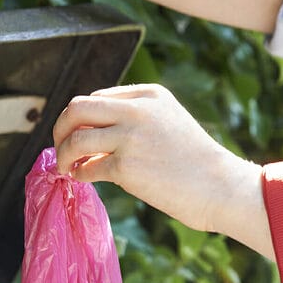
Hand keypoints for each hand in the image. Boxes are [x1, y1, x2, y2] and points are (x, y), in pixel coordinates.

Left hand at [53, 84, 255, 232]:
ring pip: (75, 138)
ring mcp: (130, 137)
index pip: (97, 97)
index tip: (77, 134)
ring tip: (67, 166)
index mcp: (149, 95)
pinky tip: (83, 178)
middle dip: (61, 128)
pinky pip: (86, 167)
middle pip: (77, 108)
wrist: (221, 187)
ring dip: (64, 154)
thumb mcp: (168, 120)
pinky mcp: (125, 166)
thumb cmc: (195, 160)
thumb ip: (134, 116)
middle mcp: (137, 110)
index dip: (81, 118)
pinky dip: (79, 173)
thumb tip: (88, 129)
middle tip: (61, 147)